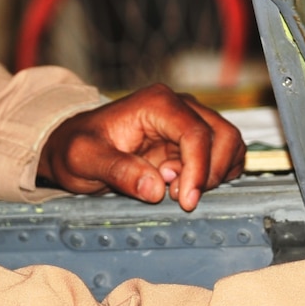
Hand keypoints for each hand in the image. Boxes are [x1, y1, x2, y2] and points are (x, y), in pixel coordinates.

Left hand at [37, 85, 245, 210]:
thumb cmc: (76, 147)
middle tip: (179, 197)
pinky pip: (224, 154)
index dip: (198, 170)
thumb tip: (155, 188)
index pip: (196, 133)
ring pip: (230, 144)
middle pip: (223, 136)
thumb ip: (118, 171)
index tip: (187, 201)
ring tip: (178, 191)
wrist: (75, 146)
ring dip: (214, 174)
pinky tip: (185, 186)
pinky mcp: (194, 138)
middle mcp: (179, 106)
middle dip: (210, 173)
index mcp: (156, 103)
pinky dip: (215, 174)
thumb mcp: (84, 159)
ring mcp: (189, 120)